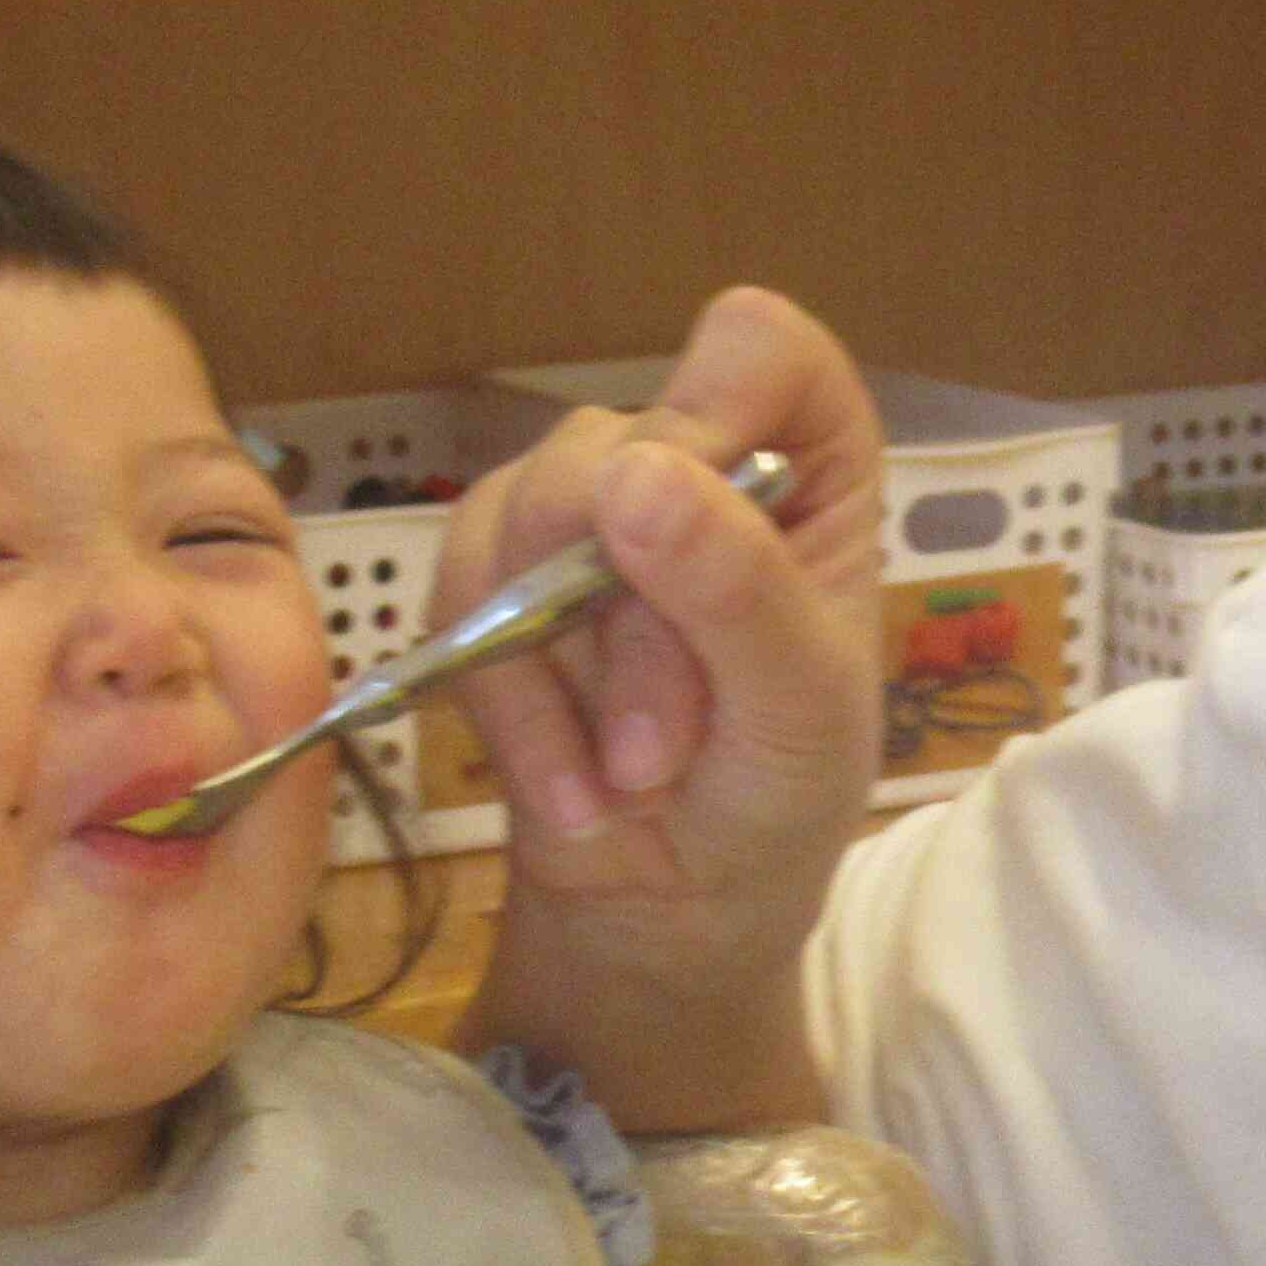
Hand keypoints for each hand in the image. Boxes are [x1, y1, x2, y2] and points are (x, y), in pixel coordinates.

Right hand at [444, 288, 887, 1125]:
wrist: (672, 918)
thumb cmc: (775, 806)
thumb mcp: (798, 716)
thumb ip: (735, 592)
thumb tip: (636, 473)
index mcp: (809, 465)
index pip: (757, 347)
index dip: (714, 419)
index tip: (697, 533)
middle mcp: (697, 464)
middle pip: (610, 449)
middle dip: (625, 623)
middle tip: (660, 751)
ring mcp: (587, 518)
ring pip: (518, 517)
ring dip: (557, 678)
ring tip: (622, 785)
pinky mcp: (501, 581)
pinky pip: (457, 593)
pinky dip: (506, 711)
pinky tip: (567, 791)